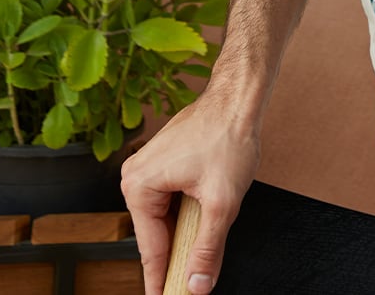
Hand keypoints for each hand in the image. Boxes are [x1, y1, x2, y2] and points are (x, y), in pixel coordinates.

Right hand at [120, 90, 259, 294]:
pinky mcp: (163, 164)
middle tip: (194, 282)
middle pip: (157, 236)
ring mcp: (148, 168)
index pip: (151, 251)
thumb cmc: (228, 136)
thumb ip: (207, 250)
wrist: (238, 99)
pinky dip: (187, 215)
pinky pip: (171, 202)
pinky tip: (204, 215)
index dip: (162, 282)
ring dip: (186, 232)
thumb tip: (196, 286)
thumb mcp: (221, 202)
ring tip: (205, 240)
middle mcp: (136, 176)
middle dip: (178, 254)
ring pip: (166, 220)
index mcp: (139, 186)